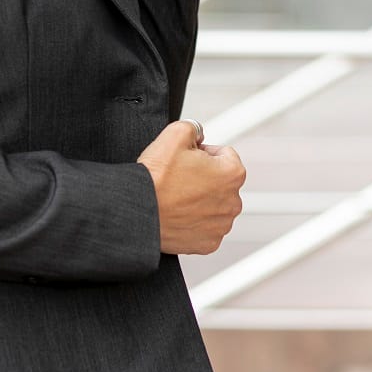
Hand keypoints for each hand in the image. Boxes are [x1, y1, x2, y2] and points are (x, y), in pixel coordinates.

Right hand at [137, 120, 245, 254]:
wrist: (139, 211)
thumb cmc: (156, 177)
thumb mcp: (174, 133)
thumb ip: (193, 127)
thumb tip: (197, 133)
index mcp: (233, 174)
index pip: (224, 154)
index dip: (202, 153)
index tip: (186, 159)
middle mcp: (233, 202)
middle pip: (221, 182)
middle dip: (204, 177)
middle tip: (178, 177)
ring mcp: (221, 225)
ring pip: (213, 205)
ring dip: (199, 200)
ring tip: (176, 196)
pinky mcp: (208, 243)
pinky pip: (205, 227)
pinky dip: (193, 221)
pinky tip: (177, 213)